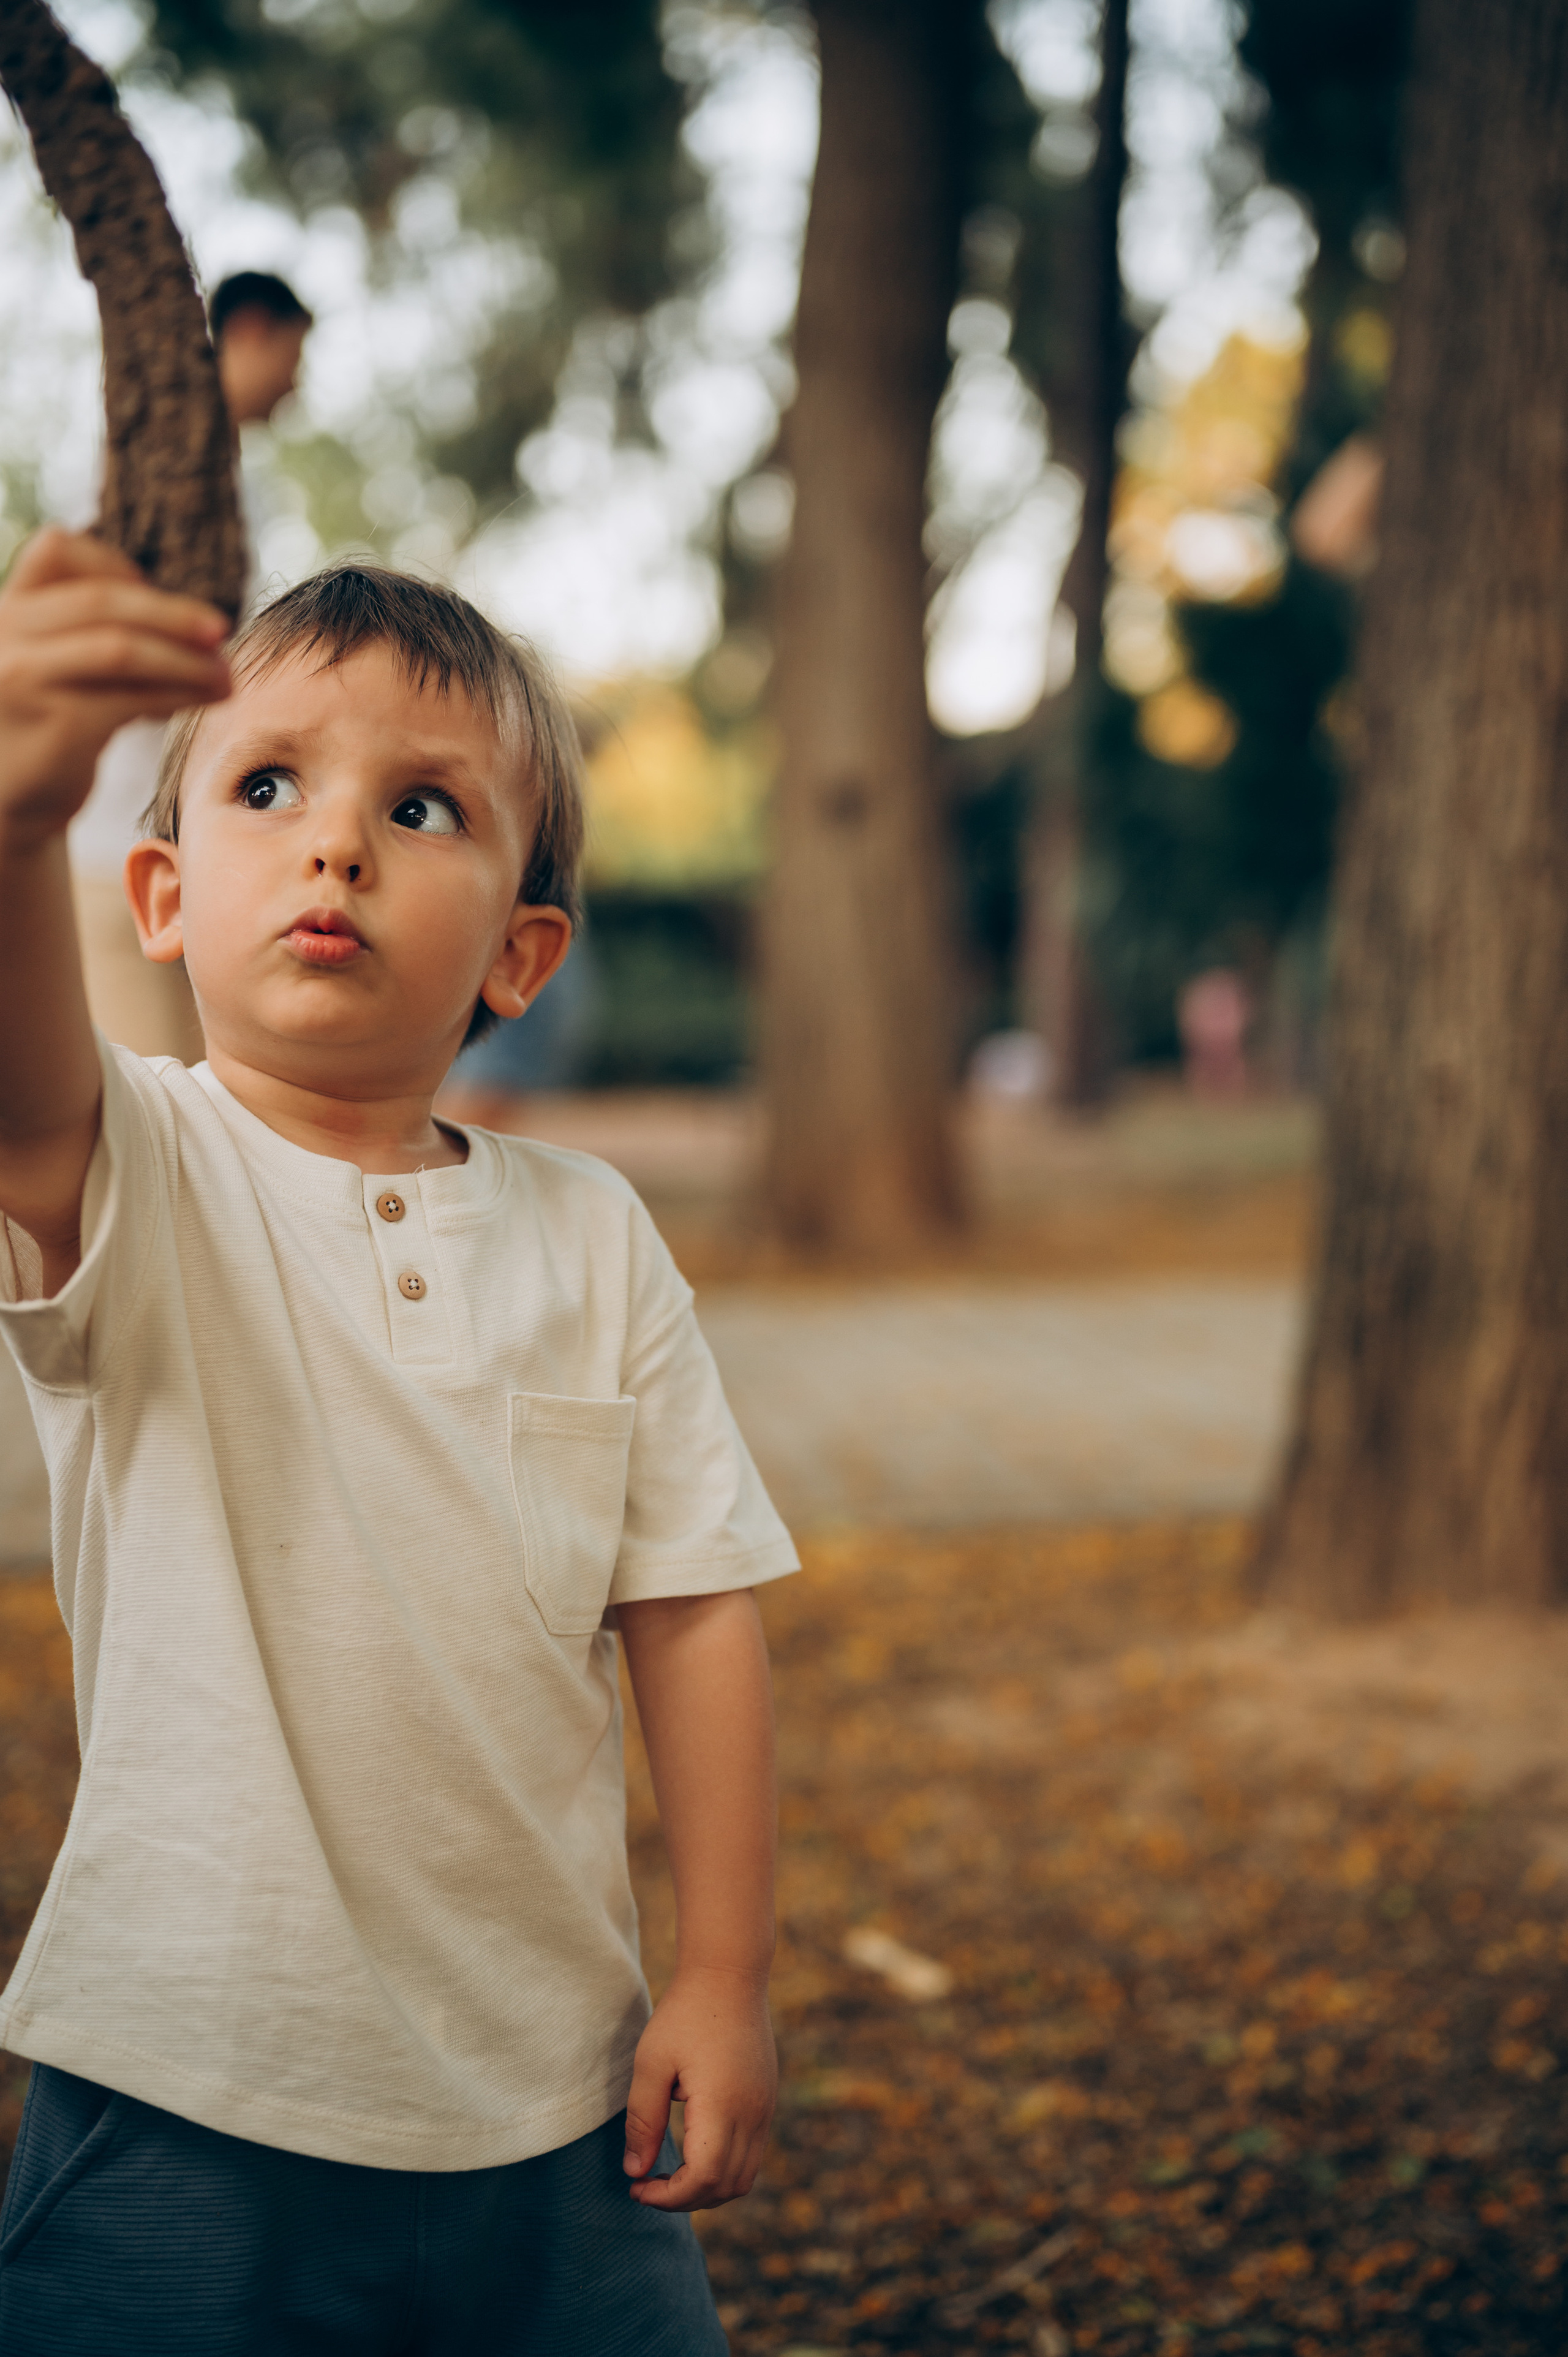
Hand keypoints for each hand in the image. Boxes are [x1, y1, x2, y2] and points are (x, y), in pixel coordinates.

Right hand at [0, 528, 230, 851]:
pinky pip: (131, 698)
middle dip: (172, 614)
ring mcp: (25, 677)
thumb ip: (89, 631)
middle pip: (101, 601)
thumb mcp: (52, 664)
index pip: (55, 550)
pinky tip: (202, 700)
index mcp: (6, 609)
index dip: (113, 565)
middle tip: (221, 631)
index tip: (152, 594)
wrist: (4, 804)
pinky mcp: (55, 723)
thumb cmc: (41, 727)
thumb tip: (190, 622)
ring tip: (225, 676)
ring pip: (121, 648)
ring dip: (185, 660)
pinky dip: (177, 696)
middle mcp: (6, 634)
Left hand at [622, 1964, 776, 2211]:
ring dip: (707, 2188)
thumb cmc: (685, 2013)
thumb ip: (642, 2121)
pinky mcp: (766, 2100)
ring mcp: (764, 2108)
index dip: (669, 2197)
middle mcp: (752, 2114)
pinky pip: (751, 2154)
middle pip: (725, 2188)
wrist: (729, 1973)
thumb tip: (636, 2172)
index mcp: (723, 2105)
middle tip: (648, 2186)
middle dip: (684, 2199)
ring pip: (743, 2178)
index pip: (703, 2179)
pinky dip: (723, 2168)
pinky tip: (693, 2150)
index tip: (637, 2188)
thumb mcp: (651, 2062)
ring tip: (670, 2175)